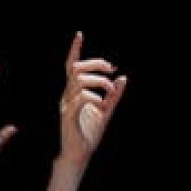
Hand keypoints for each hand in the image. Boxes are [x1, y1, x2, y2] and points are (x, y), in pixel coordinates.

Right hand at [59, 32, 127, 165]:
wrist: (79, 156)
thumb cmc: (89, 135)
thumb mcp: (107, 111)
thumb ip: (115, 95)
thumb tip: (124, 78)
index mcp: (74, 93)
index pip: (71, 67)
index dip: (75, 50)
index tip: (80, 34)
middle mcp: (67, 96)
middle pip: (76, 68)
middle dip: (96, 64)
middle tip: (111, 70)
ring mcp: (66, 105)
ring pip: (79, 81)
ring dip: (100, 82)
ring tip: (110, 92)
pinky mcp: (68, 116)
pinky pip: (81, 98)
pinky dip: (94, 97)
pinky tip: (101, 104)